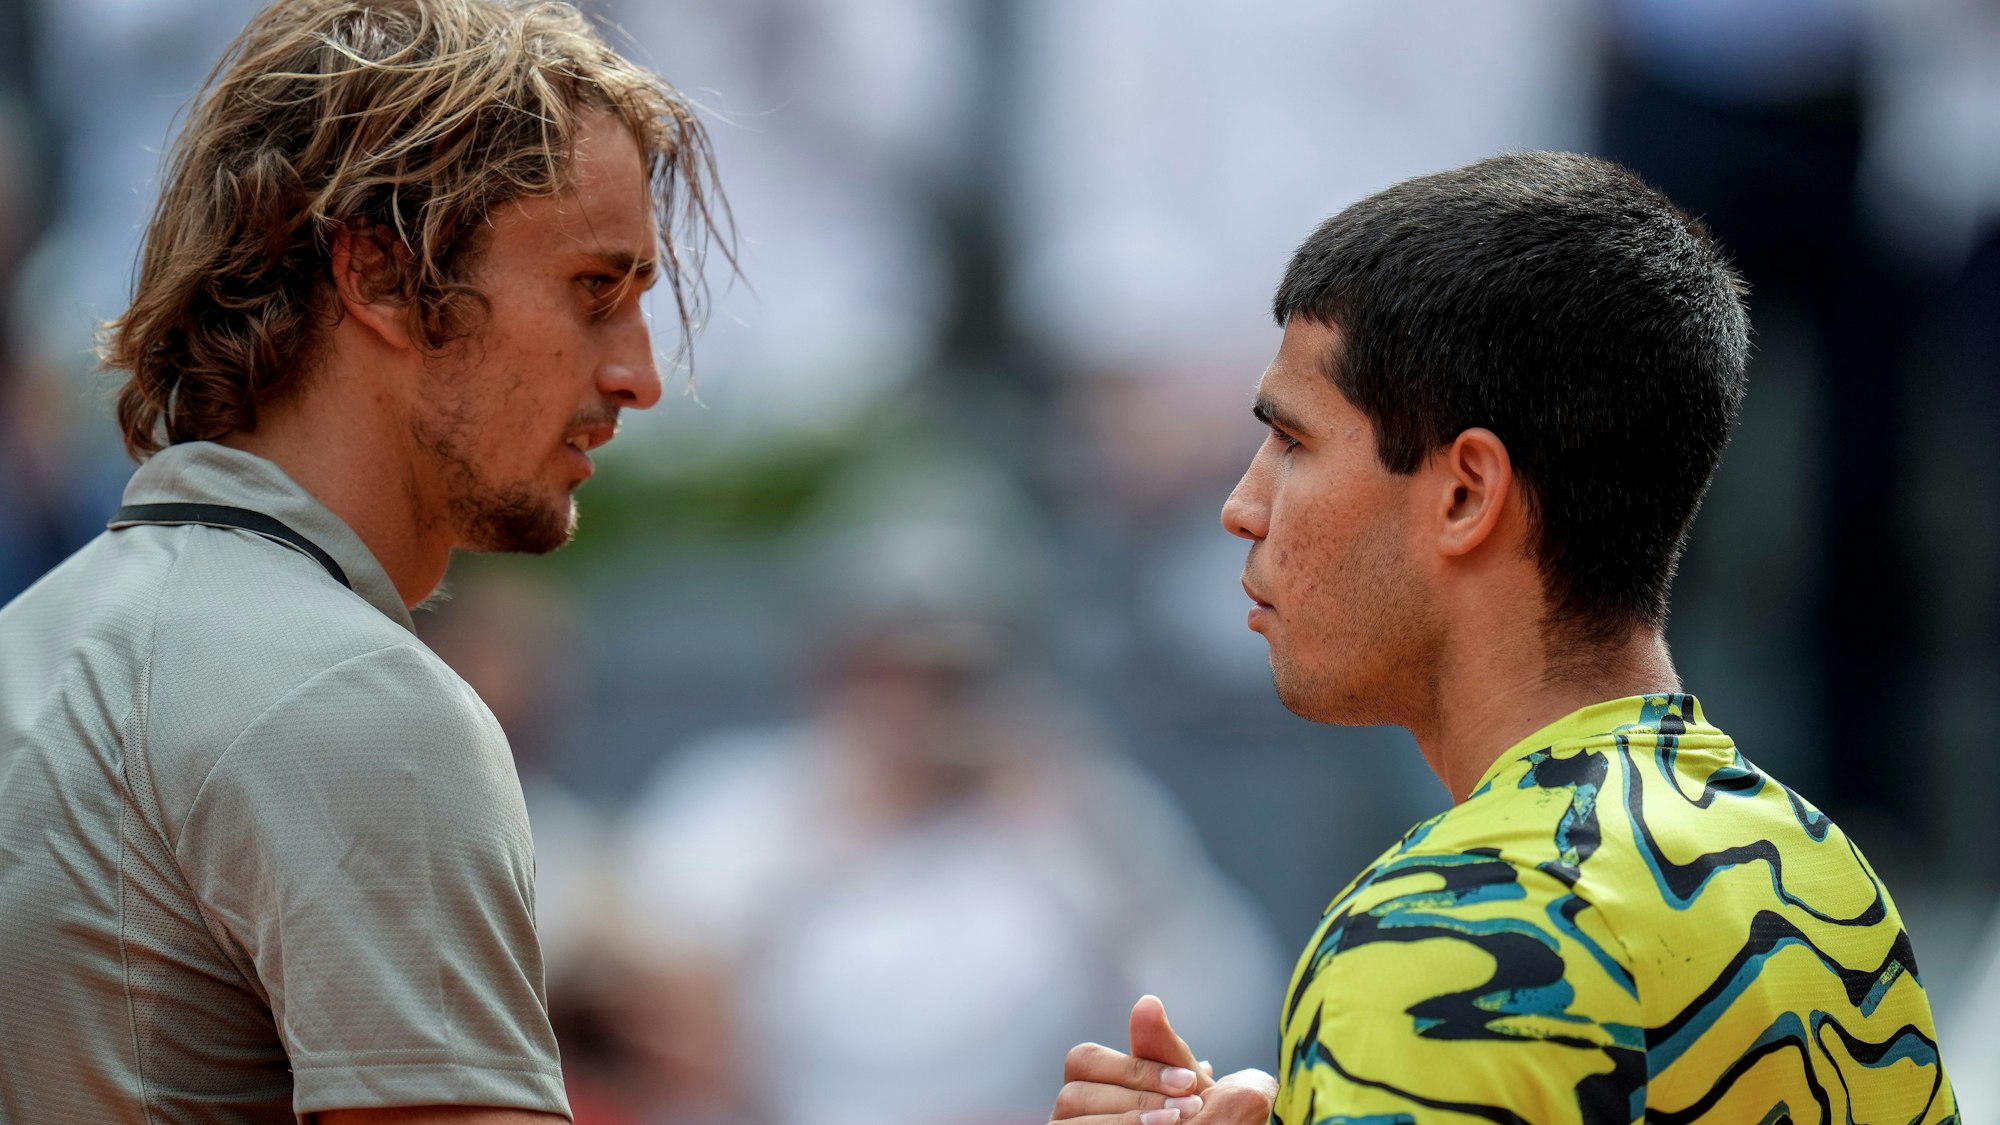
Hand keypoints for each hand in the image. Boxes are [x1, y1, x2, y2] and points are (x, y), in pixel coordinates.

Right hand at [1048, 996, 1273, 1124]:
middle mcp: (1067, 1109)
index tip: (1188, 1080)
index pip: (1086, 1060)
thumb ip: (1162, 1050)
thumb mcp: (1182, 1090)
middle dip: (1135, 1096)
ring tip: (1176, 1123)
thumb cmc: (1192, 1120)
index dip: (1136, 1068)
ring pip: (1072, 1120)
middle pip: (1074, 1091)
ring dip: (1129, 1119)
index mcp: (1087, 1081)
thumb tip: (1147, 1003)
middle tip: (1189, 1108)